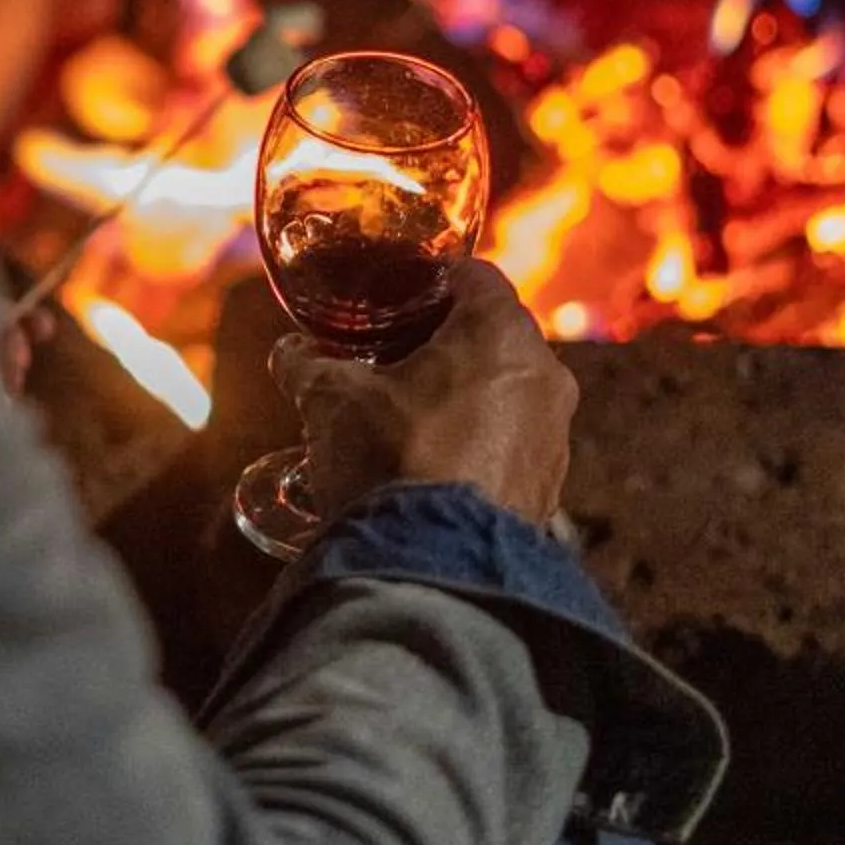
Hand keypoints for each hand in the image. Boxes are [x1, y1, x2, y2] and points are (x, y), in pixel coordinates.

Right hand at [272, 259, 577, 527]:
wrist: (432, 569)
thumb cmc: (389, 461)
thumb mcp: (332, 401)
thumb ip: (308, 365)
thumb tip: (289, 352)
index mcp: (499, 334)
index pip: (476, 275)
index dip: (434, 279)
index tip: (402, 294)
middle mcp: (544, 376)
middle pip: (496, 336)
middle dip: (447, 343)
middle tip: (395, 358)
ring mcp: (555, 437)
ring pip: (510, 393)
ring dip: (467, 396)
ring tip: (411, 419)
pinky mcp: (549, 489)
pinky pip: (514, 446)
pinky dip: (481, 444)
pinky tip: (435, 466)